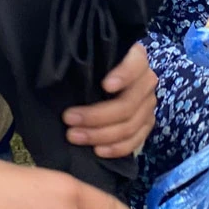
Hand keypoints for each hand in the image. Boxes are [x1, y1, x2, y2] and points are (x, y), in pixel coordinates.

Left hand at [64, 43, 156, 158]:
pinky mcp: (146, 124)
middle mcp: (147, 81)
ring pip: (130, 125)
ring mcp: (148, 105)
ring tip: (73, 136)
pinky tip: (97, 150)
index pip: (136, 64)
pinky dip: (116, 148)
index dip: (124, 75)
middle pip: (128, 103)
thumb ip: (82, 66)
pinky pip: (135, 141)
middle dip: (96, 115)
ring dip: (100, 134)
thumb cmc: (90, 70)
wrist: (102, 84)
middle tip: (68, 118)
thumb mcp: (88, 62)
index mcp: (135, 58)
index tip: (105, 85)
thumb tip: (60, 78)